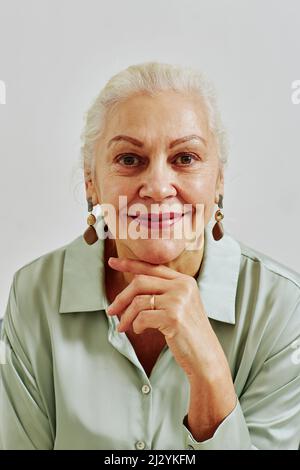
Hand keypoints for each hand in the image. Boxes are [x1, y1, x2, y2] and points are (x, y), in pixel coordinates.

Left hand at [106, 256, 230, 382]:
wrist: (205, 356)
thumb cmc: (189, 333)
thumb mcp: (180, 305)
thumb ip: (163, 291)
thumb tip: (132, 284)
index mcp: (185, 281)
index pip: (152, 267)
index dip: (130, 264)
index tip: (113, 262)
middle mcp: (182, 287)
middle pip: (140, 282)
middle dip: (121, 297)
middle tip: (111, 310)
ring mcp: (179, 301)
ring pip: (138, 301)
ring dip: (126, 316)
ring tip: (124, 327)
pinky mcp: (173, 317)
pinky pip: (142, 317)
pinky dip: (136, 325)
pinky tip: (140, 331)